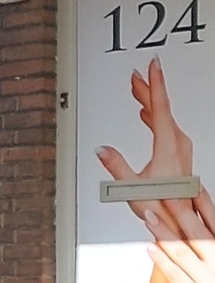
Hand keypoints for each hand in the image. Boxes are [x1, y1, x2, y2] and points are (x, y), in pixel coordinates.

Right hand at [99, 57, 214, 242]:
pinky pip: (167, 125)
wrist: (180, 217)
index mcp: (168, 145)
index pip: (160, 106)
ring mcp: (180, 147)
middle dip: (148, 88)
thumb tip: (101, 150)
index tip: (153, 65)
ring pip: (165, 115)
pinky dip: (156, 114)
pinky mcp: (178, 152)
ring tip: (139, 89)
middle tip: (137, 73)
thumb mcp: (131, 187)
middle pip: (162, 108)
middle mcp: (178, 142)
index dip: (155, 83)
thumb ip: (116, 166)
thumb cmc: (161, 204)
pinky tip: (148, 113)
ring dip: (151, 101)